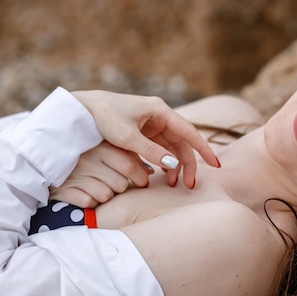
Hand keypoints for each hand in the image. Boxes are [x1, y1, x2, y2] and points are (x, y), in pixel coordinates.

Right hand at [50, 141, 153, 207]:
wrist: (45, 160)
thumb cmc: (85, 154)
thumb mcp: (105, 148)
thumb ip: (128, 155)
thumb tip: (150, 172)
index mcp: (100, 146)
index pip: (129, 165)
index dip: (141, 176)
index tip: (143, 181)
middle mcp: (88, 159)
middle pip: (121, 184)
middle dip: (123, 187)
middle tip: (118, 184)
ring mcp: (75, 175)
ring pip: (106, 195)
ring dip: (106, 194)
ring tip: (98, 185)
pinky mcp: (64, 190)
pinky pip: (89, 203)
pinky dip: (90, 201)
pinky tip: (84, 192)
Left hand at [72, 90, 219, 188]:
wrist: (81, 110)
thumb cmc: (103, 117)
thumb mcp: (127, 136)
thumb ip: (151, 151)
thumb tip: (173, 165)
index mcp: (160, 111)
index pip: (189, 132)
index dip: (203, 149)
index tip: (215, 165)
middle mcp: (159, 117)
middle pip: (182, 143)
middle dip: (187, 164)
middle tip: (189, 185)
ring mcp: (151, 125)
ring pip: (171, 148)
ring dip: (174, 166)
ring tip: (171, 184)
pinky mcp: (142, 133)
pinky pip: (159, 150)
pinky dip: (162, 163)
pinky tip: (160, 176)